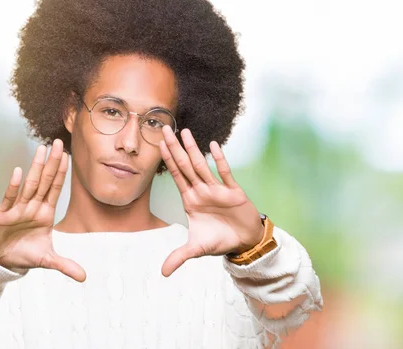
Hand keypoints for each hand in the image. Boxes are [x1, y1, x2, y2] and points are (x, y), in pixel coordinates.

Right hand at [0, 139, 85, 281]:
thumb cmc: (24, 254)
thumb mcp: (47, 260)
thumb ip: (65, 265)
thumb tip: (84, 277)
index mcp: (45, 213)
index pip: (56, 188)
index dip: (62, 173)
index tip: (68, 155)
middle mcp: (33, 207)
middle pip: (45, 180)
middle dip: (52, 162)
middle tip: (59, 142)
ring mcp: (18, 209)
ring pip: (30, 184)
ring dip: (36, 167)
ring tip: (42, 149)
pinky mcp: (2, 214)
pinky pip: (10, 198)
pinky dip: (15, 186)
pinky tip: (20, 172)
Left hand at [159, 126, 264, 276]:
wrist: (244, 242)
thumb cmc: (220, 241)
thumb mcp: (197, 249)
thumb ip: (179, 257)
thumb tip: (163, 273)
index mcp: (190, 200)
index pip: (175, 176)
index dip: (167, 161)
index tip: (158, 144)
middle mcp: (201, 191)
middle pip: (185, 166)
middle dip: (175, 148)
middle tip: (164, 128)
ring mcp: (217, 189)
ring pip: (202, 166)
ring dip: (193, 149)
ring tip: (185, 132)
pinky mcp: (233, 191)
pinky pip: (225, 173)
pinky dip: (219, 160)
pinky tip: (213, 145)